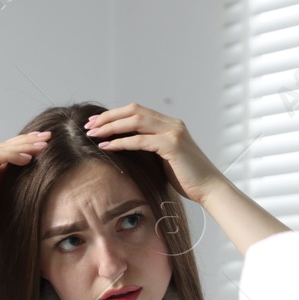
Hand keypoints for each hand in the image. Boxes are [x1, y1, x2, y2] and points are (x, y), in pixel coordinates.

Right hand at [0, 131, 50, 253]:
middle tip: (48, 136)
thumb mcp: (1, 204)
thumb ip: (8, 187)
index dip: (24, 147)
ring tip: (43, 145)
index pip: (4, 154)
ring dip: (22, 146)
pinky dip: (10, 156)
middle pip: (2, 147)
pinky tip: (28, 158)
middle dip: (26, 140)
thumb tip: (29, 174)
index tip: (46, 144)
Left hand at [84, 103, 226, 204]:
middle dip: (108, 117)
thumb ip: (150, 148)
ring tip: (93, 135)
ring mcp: (173, 132)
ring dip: (111, 127)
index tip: (96, 123)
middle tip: (89, 126)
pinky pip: (140, 140)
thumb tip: (124, 146)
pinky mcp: (172, 145)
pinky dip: (121, 142)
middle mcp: (172, 123)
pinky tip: (107, 147)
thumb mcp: (165, 159)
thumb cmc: (187, 179)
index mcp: (170, 124)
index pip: (137, 111)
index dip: (115, 115)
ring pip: (135, 121)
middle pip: (133, 111)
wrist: (209, 189)